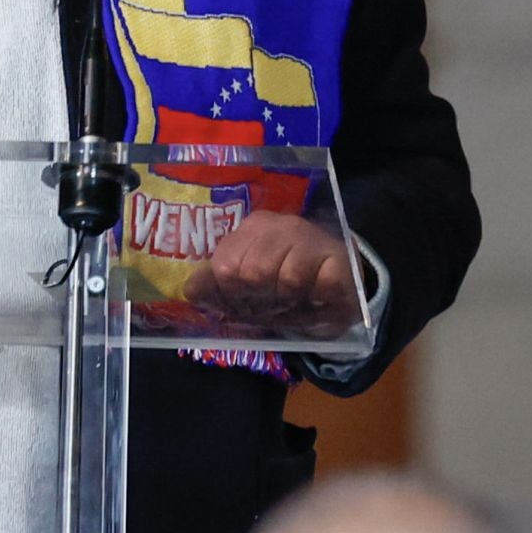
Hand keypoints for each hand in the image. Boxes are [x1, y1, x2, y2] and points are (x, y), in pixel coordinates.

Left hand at [182, 210, 362, 336]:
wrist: (342, 281)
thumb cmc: (287, 282)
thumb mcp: (249, 284)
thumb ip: (217, 286)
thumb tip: (189, 291)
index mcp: (251, 229)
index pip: (224, 267)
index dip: (231, 295)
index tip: (243, 304)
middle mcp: (279, 226)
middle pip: (252, 273)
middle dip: (260, 302)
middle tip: (272, 306)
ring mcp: (309, 238)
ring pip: (286, 280)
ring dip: (289, 303)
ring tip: (294, 301)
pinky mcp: (337, 258)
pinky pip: (318, 287)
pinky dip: (316, 303)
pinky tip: (317, 298)